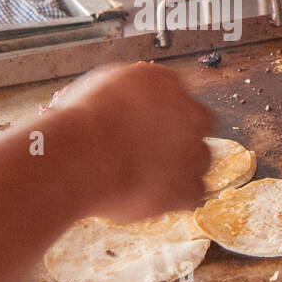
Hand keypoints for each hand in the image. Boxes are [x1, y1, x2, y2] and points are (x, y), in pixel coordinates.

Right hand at [50, 62, 211, 222]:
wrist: (82, 156)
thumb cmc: (80, 121)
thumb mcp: (102, 86)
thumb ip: (129, 93)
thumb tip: (129, 100)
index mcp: (165, 83)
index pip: (179, 96)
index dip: (165, 114)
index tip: (149, 126)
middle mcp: (188, 113)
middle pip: (198, 125)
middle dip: (180, 138)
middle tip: (152, 152)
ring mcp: (193, 151)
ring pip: (200, 159)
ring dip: (182, 167)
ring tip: (150, 177)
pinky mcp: (188, 186)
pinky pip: (193, 193)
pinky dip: (178, 198)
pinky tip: (154, 197)